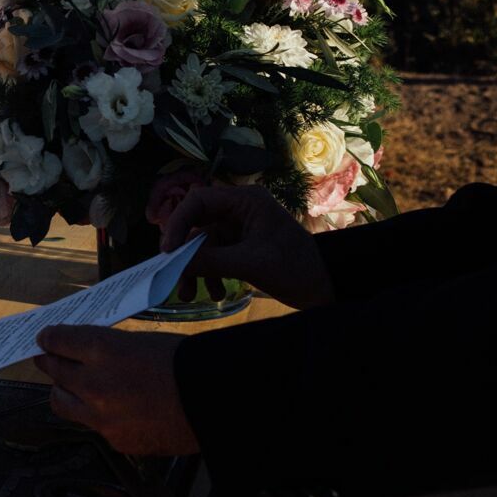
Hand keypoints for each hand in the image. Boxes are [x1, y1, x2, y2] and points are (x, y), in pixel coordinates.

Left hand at [33, 326, 198, 456]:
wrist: (214, 403)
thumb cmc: (184, 362)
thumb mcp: (140, 341)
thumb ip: (106, 348)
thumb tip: (82, 352)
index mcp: (102, 350)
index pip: (57, 340)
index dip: (49, 338)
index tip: (45, 338)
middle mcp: (93, 383)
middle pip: (54, 371)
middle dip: (50, 362)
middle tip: (47, 358)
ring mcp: (101, 416)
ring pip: (61, 402)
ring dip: (62, 391)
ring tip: (67, 386)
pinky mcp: (114, 440)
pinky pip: (91, 425)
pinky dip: (95, 415)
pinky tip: (108, 410)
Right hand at [160, 184, 333, 308]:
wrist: (328, 287)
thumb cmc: (298, 268)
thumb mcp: (252, 264)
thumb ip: (211, 261)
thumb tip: (173, 262)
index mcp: (245, 201)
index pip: (198, 201)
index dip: (178, 223)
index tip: (168, 251)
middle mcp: (238, 210)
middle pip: (196, 224)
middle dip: (185, 253)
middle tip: (173, 275)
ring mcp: (239, 229)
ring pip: (202, 245)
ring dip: (195, 270)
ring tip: (191, 295)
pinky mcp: (240, 247)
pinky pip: (214, 257)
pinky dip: (209, 275)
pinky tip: (216, 293)